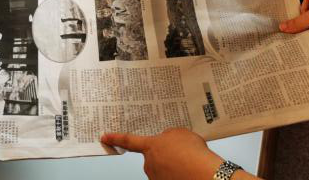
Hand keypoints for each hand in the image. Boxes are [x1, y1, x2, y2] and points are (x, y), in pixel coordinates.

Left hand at [101, 128, 222, 179]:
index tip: (104, 137)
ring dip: (172, 164)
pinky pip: (169, 176)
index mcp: (151, 146)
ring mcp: (156, 177)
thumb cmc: (192, 153)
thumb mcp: (181, 133)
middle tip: (181, 151)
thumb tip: (167, 141)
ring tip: (188, 162)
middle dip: (164, 153)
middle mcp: (149, 163)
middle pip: (153, 156)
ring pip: (162, 167)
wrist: (203, 174)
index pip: (129, 141)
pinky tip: (187, 171)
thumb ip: (169, 135)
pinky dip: (177, 174)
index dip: (116, 138)